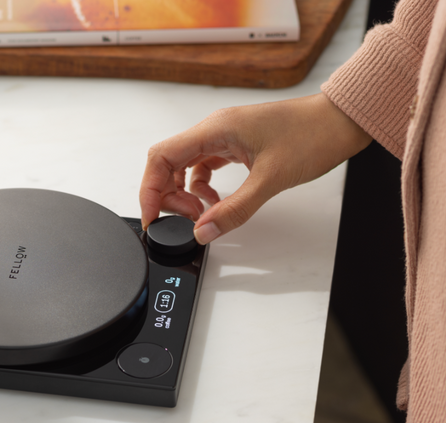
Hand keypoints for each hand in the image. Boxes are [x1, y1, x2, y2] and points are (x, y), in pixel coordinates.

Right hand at [139, 93, 371, 243]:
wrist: (343, 121)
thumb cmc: (314, 135)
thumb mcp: (271, 179)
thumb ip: (234, 209)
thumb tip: (203, 232)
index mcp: (216, 129)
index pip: (162, 157)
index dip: (150, 190)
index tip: (153, 218)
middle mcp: (215, 130)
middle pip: (168, 163)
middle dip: (167, 195)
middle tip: (185, 220)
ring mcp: (225, 137)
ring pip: (185, 166)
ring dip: (185, 193)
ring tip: (200, 214)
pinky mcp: (236, 145)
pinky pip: (204, 167)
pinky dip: (202, 188)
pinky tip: (215, 202)